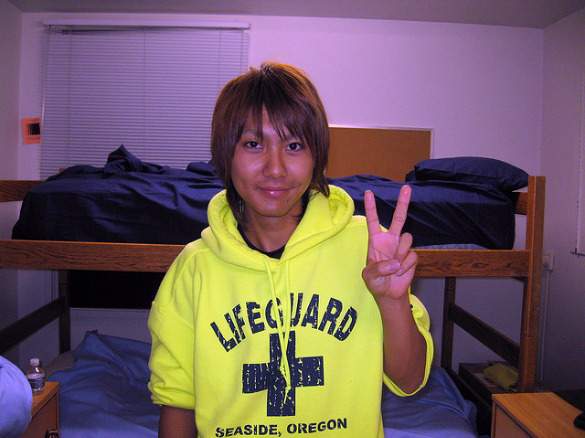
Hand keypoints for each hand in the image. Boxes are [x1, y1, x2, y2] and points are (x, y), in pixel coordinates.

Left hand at [362, 185, 416, 300]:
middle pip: (398, 218)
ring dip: (401, 254)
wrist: (389, 293)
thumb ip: (378, 268)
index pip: (373, 220)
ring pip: (407, 239)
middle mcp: (390, 240)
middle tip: (406, 187)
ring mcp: (402, 247)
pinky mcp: (411, 256)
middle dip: (403, 203)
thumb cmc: (376, 282)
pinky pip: (412, 256)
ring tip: (394, 268)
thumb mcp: (369, 277)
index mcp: (376, 241)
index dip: (371, 207)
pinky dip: (406, 267)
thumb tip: (395, 262)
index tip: (368, 192)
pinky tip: (400, 272)